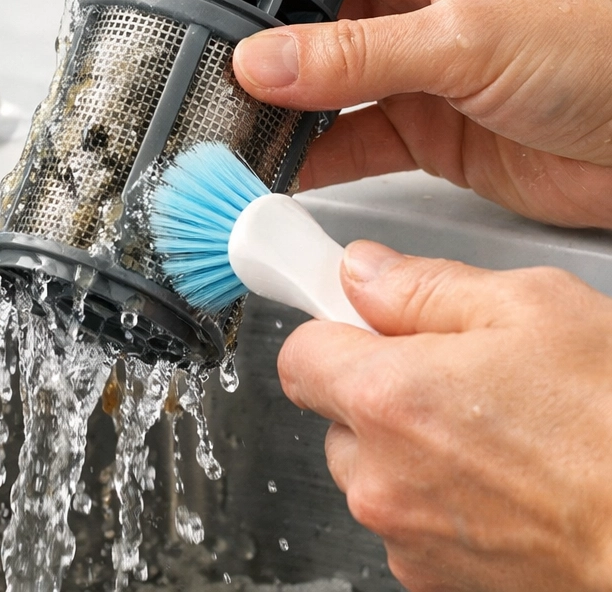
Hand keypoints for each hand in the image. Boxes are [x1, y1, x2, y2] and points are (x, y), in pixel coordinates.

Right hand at [232, 0, 611, 227]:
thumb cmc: (605, 49)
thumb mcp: (468, 38)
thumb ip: (359, 54)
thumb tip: (265, 59)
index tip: (206, 7)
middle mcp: (409, 5)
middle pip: (308, 22)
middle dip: (262, 52)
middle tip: (213, 79)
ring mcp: (413, 71)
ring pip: (324, 87)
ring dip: (282, 110)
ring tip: (234, 127)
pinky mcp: (423, 131)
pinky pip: (351, 142)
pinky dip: (314, 158)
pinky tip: (281, 167)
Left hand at [278, 242, 611, 591]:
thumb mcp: (531, 309)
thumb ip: (424, 285)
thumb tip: (364, 272)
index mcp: (389, 398)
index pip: (300, 355)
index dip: (333, 330)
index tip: (356, 321)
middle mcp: (383, 479)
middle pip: (337, 417)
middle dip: (378, 390)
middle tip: (453, 376)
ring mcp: (411, 541)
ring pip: (375, 473)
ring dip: (411, 451)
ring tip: (496, 436)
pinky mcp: (442, 584)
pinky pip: (413, 524)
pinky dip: (442, 503)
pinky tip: (508, 485)